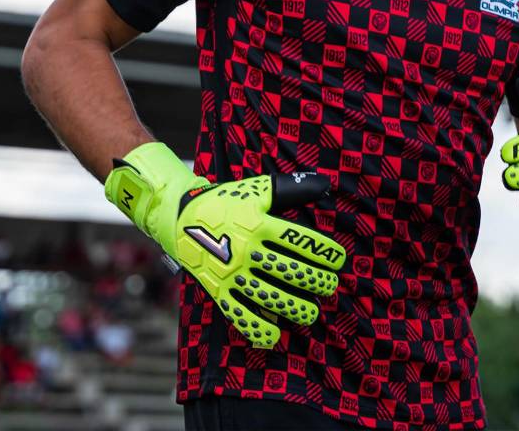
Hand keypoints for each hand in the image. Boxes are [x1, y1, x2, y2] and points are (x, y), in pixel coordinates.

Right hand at [104, 142, 346, 347]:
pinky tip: (274, 335)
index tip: (338, 260)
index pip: (299, 241)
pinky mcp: (217, 290)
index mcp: (258, 224)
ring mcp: (231, 273)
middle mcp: (246, 250)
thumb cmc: (225, 202)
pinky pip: (238, 314)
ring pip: (269, 297)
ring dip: (295, 308)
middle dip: (316, 282)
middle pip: (289, 272)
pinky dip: (256, 328)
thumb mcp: (256, 190)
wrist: (180, 217)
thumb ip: (290, 189)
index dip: (324, 252)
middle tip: (329, 285)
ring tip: (310, 311)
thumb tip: (323, 184)